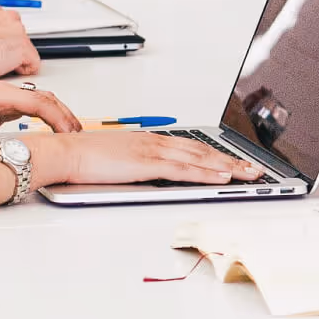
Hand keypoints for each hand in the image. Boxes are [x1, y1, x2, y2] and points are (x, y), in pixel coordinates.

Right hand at [0, 5, 40, 80]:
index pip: (11, 27)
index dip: (5, 42)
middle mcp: (10, 18)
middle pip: (21, 38)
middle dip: (12, 50)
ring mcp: (18, 33)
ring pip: (27, 51)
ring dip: (16, 60)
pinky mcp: (22, 49)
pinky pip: (33, 64)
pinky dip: (23, 71)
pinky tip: (7, 71)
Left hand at [0, 84, 81, 146]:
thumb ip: (1, 150)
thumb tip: (26, 157)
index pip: (39, 102)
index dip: (59, 118)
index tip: (70, 134)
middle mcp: (2, 92)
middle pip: (45, 97)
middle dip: (65, 115)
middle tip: (78, 134)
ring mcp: (3, 98)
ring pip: (41, 100)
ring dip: (58, 114)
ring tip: (71, 132)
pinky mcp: (3, 106)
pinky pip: (33, 107)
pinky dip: (48, 117)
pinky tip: (54, 130)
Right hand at [28, 132, 264, 189]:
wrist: (64, 153)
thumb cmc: (82, 158)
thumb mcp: (116, 161)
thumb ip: (135, 166)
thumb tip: (147, 177)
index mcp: (147, 141)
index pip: (190, 147)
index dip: (215, 155)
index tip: (233, 162)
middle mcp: (154, 141)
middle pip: (201, 150)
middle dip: (231, 160)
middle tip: (254, 169)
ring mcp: (152, 151)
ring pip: (199, 158)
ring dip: (227, 166)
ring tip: (249, 174)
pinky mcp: (147, 164)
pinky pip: (184, 169)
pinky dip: (207, 172)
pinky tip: (223, 177)